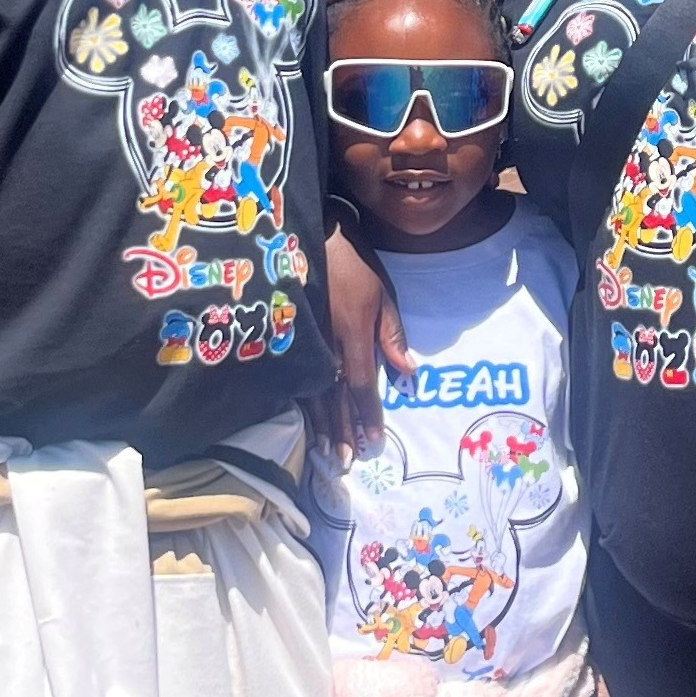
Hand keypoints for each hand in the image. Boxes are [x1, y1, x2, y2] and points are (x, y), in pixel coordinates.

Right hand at [313, 228, 413, 458]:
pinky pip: (295, 377)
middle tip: (347, 460)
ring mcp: (303, 342)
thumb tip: (407, 375)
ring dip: (322, 423)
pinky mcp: (288, 338)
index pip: (361, 385)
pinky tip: (305, 420)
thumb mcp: (382, 295)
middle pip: (335, 396)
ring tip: (328, 450)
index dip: (368, 415)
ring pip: (312, 392)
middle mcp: (326, 344)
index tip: (374, 441)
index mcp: (353, 333)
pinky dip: (302, 403)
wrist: (309, 236)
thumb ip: (392, 337)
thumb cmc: (353, 265)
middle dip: (342, 429)